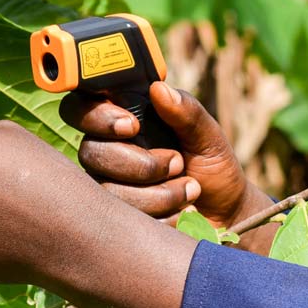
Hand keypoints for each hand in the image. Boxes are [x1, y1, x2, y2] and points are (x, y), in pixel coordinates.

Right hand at [60, 81, 272, 230]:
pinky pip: (121, 218)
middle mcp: (110, 151)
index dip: (96, 117)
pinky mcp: (118, 218)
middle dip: (140, 163)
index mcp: (125, 120)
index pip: (80, 109)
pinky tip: (181, 212)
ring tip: (190, 190)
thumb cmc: (214, 167)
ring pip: (107, 190)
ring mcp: (110, 185)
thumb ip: (186, 112)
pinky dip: (159, 216)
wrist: (226, 214)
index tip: (131, 126)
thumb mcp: (208, 136)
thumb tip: (159, 88)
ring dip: (157, 194)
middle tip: (178, 163)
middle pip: (90, 152)